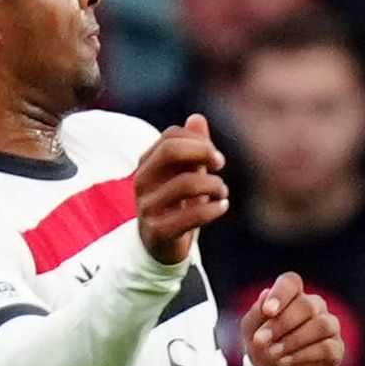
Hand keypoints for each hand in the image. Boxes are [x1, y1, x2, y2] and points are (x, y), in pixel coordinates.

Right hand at [132, 118, 228, 262]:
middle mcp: (142, 181)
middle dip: (204, 152)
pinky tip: (222, 206)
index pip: (171, 136)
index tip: (216, 156)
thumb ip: (192, 148)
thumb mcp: (185, 174)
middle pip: (171, 151)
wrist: (159, 248)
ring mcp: (147, 207)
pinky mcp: (158, 231)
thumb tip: (197, 117)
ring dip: (215, 185)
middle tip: (220, 164)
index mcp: (147, 163)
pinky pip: (191, 215)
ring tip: (222, 193)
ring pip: (186, 183)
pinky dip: (214, 209)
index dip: (199, 141)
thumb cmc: (176, 205)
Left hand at [243, 273, 343, 365]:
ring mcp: (329, 328)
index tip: (267, 311)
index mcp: (293, 297)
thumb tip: (265, 294)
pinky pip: (327, 347)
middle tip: (261, 340)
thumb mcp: (252, 332)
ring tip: (274, 354)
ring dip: (294, 340)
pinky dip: (303, 354)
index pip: (291, 282)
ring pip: (321, 325)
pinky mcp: (336, 349)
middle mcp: (315, 308)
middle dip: (282, 324)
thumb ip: (257, 314)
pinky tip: (284, 362)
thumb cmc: (266, 348)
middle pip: (307, 305)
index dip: (281, 293)